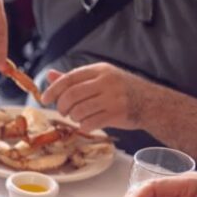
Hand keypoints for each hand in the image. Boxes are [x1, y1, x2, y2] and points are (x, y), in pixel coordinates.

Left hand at [41, 63, 155, 131]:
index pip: (69, 78)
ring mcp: (112, 98)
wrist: (152, 103)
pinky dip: (84, 126)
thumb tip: (49, 75)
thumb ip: (75, 79)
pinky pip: (90, 123)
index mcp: (99, 70)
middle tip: (62, 112)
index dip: (53, 90)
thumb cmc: (122, 91)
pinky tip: (87, 125)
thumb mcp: (100, 78)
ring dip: (73, 117)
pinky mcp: (117, 113)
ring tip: (77, 117)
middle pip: (71, 95)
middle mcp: (106, 81)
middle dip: (61, 106)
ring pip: (79, 110)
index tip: (44, 99)